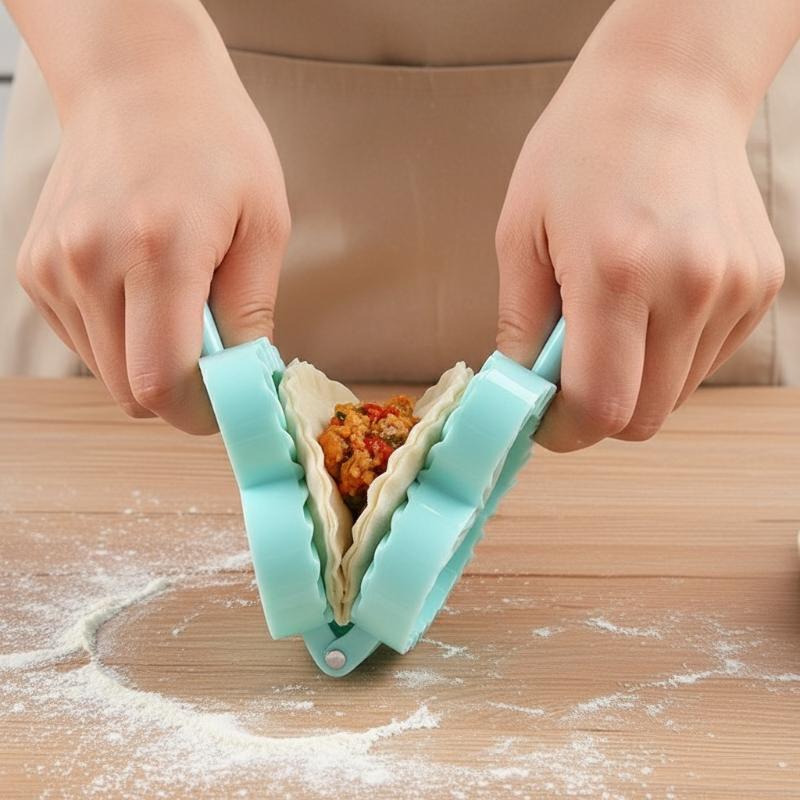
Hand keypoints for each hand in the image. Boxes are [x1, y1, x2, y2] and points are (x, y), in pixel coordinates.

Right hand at [16, 34, 288, 433]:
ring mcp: (52, 266)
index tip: (225, 405)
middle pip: (129, 389)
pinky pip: (85, 342)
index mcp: (158, 250)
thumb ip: (252, 314)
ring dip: (148, 360)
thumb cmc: (216, 145)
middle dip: (178, 389)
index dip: (197, 413)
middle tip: (212, 347)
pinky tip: (142, 288)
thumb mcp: (263, 225)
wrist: (139, 84)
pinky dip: (121, 336)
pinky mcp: (34, 269)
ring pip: (105, 372)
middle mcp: (90, 261)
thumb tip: (244, 382)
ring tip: (177, 301)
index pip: (159, 381)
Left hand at [495, 58, 783, 451]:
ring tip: (609, 322)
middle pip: (644, 418)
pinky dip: (668, 356)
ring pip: (676, 396)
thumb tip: (520, 394)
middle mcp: (689, 285)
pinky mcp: (759, 286)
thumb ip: (519, 327)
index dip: (566, 432)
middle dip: (597, 413)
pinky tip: (649, 304)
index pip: (602, 406)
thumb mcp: (520, 235)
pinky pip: (704, 362)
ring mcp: (734, 288)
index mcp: (616, 272)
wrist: (667, 91)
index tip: (544, 421)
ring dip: (634, 383)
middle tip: (567, 374)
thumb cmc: (580, 152)